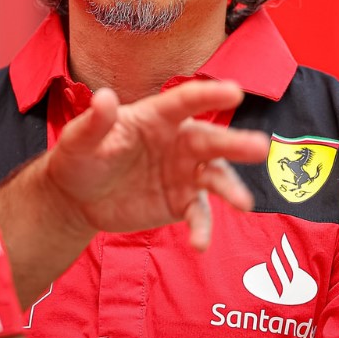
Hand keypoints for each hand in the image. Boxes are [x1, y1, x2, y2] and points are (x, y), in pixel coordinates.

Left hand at [44, 79, 269, 249]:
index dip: (210, 95)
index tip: (235, 92)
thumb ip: (96, 121)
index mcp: (156, 117)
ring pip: (215, 177)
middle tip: (261, 147)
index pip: (186, 102)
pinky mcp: (181, 202)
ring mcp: (183, 173)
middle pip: (211, 141)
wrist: (77, 198)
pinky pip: (198, 215)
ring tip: (244, 204)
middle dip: (235, 144)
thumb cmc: (80, 157)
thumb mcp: (80, 139)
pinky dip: (202, 228)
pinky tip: (199, 245)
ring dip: (231, 188)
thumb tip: (104, 98)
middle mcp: (178, 141)